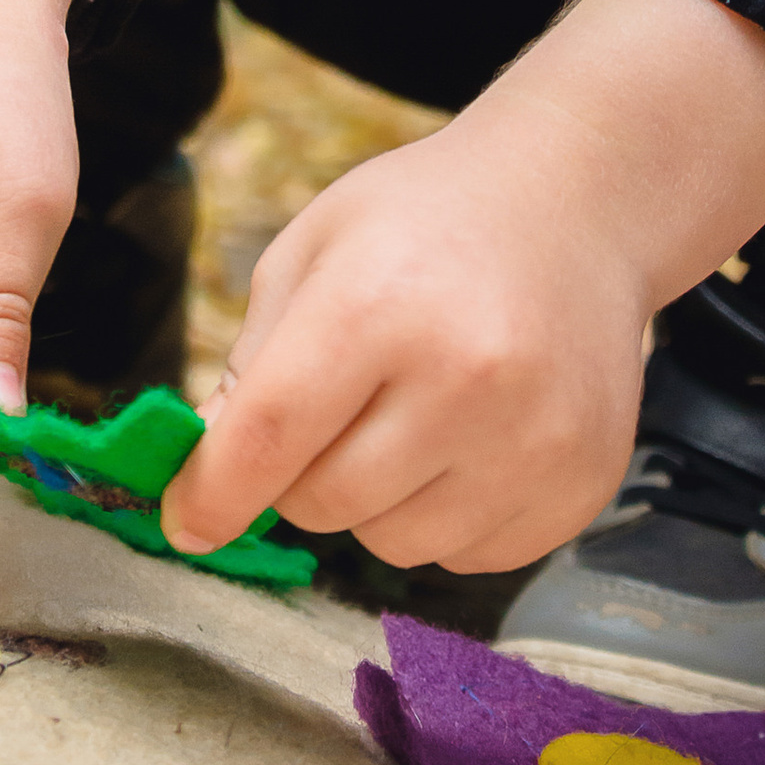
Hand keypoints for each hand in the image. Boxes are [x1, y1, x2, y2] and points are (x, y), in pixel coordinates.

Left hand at [161, 0, 764, 575]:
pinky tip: (472, 436)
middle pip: (323, 503)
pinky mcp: (579, 485)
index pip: (269, 436)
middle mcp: (466, 378)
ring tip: (414, 413)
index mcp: (377, 303)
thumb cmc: (426, 223)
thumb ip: (253, 361)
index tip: (185, 522)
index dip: (212, 493)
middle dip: (301, 474)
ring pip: (393, 543)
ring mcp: (534, 440)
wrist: (576, 207)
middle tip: (338, 409)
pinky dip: (447, 515)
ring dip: (377, 501)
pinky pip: (467, 557)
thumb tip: (204, 474)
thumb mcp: (314, 251)